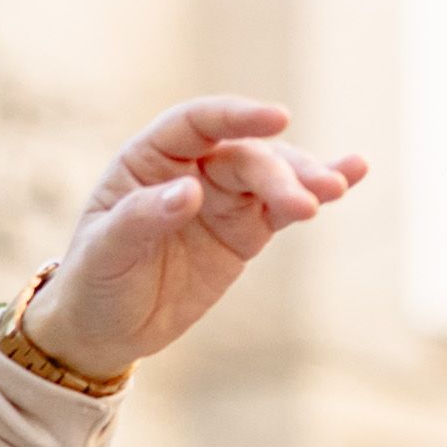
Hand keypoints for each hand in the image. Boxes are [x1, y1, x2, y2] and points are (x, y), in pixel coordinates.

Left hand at [19, 99, 367, 380]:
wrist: (104, 331)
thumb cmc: (94, 282)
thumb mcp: (105, 253)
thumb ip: (143, 219)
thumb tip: (191, 191)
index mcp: (148, 159)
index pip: (196, 122)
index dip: (236, 115)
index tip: (277, 118)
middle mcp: (191, 168)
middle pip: (245, 155)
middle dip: (279, 172)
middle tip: (307, 201)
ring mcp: (222, 198)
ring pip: (272, 175)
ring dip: (306, 178)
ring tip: (336, 189)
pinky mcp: (245, 231)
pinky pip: (283, 205)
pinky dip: (315, 192)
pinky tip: (352, 175)